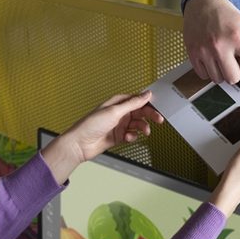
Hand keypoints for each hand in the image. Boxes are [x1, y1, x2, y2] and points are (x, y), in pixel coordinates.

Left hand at [42, 92, 163, 183]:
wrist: (80, 144)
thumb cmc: (91, 125)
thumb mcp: (114, 111)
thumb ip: (132, 103)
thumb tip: (146, 94)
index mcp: (117, 103)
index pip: (137, 100)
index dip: (148, 102)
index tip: (159, 106)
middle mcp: (119, 113)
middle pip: (139, 112)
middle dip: (149, 116)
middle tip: (159, 120)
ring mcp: (119, 125)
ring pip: (137, 125)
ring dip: (142, 128)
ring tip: (144, 132)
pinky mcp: (118, 137)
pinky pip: (131, 135)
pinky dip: (132, 137)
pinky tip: (128, 138)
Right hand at [183, 0, 239, 93]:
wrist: (203, 3)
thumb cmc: (227, 17)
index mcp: (237, 37)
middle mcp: (220, 45)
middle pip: (233, 78)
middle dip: (235, 74)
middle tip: (233, 62)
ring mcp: (204, 50)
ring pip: (217, 79)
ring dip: (221, 72)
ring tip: (220, 57)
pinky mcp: (192, 53)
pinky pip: (203, 75)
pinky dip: (209, 71)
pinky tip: (210, 58)